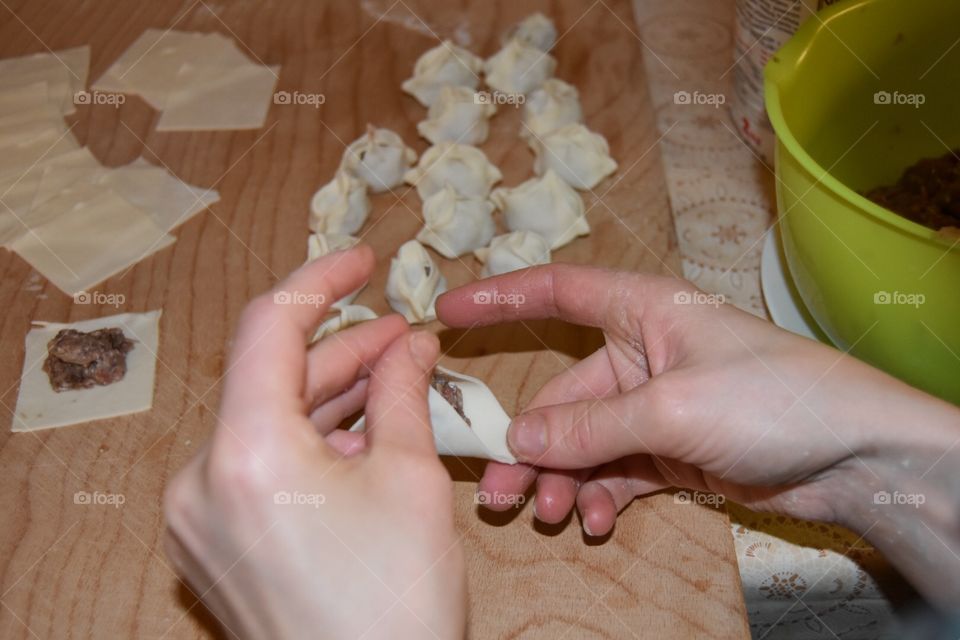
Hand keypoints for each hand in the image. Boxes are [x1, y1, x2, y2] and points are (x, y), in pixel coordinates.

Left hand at [164, 247, 465, 639]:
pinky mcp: (213, 543)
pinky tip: (362, 432)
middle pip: (270, 377)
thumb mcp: (412, 479)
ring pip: (266, 422)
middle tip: (403, 335)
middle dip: (342, 349)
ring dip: (330, 396)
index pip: (271, 326)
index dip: (322, 279)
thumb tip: (410, 345)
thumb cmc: (395, 606)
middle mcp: (201, 481)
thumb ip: (402, 393)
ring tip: (394, 376)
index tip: (366, 259)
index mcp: (245, 454)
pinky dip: (309, 441)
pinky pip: (259, 465)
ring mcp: (199, 517)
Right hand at [436, 265, 956, 532]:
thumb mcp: (672, 407)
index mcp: (642, 312)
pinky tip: (593, 520)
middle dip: (530, 443)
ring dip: (561, 478)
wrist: (856, 454)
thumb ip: (591, 426)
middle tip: (497, 488)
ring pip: (584, 442)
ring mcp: (655, 407)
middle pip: (562, 395)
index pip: (558, 292)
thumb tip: (519, 438)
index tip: (446, 316)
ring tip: (545, 514)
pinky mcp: (671, 451)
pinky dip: (598, 495)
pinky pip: (615, 472)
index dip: (500, 299)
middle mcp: (642, 355)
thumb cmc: (772, 396)